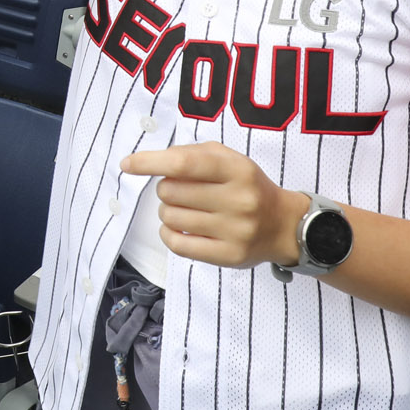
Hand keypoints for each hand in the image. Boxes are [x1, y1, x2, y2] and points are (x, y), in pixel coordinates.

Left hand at [119, 142, 311, 268]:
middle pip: (171, 192)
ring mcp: (234, 230)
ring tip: (183, 210)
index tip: (127, 164)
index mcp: (237, 169)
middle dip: (165, 189)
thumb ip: (192, 154)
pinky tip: (176, 228)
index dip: (150, 162)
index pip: (183, 164)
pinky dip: (168, 234)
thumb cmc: (246, 186)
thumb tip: (151, 162)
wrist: (282, 225)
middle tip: (179, 191)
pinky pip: (178, 244)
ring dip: (167, 212)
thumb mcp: (228, 159)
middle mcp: (238, 199)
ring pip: (170, 218)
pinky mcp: (228, 255)